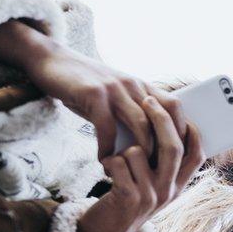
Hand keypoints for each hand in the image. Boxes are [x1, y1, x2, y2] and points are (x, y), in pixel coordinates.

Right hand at [0, 20, 187, 157]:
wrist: (50, 60)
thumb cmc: (84, 85)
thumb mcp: (114, 95)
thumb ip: (131, 113)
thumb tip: (146, 145)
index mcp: (142, 85)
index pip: (174, 107)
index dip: (182, 130)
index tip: (179, 155)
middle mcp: (134, 85)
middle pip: (163, 117)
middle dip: (166, 147)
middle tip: (161, 171)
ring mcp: (115, 88)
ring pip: (141, 123)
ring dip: (140, 151)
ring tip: (134, 171)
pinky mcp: (94, 94)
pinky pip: (107, 126)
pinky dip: (108, 147)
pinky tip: (103, 160)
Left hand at [76, 96, 204, 231]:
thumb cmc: (128, 198)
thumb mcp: (153, 184)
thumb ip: (163, 162)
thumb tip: (168, 123)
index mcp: (179, 186)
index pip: (197, 154)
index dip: (192, 130)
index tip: (181, 110)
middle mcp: (169, 192)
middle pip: (173, 147)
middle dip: (160, 119)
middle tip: (147, 100)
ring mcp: (150, 196)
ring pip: (139, 151)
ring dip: (124, 149)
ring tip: (118, 160)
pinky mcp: (128, 199)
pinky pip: (119, 163)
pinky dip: (109, 160)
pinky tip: (106, 169)